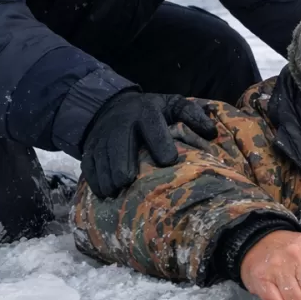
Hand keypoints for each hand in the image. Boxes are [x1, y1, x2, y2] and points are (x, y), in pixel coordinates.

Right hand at [81, 91, 218, 198]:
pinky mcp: (90, 148)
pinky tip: (105, 194)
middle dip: (123, 164)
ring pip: (102, 158)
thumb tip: (211, 133)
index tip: (169, 161)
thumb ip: (192, 115)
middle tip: (130, 183)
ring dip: (108, 177)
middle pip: (119, 144)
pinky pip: (89, 166)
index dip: (160, 143)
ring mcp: (102, 136)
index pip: (151, 125)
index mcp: (145, 112)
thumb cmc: (152, 112)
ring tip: (117, 193)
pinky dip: (95, 181)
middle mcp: (121, 123)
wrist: (112, 107)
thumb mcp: (173, 105)